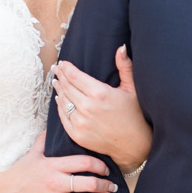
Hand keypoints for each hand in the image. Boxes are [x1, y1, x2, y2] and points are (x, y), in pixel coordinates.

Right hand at [0, 133, 115, 192]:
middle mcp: (55, 183)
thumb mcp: (32, 154)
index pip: (85, 162)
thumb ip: (44, 140)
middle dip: (106, 185)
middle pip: (90, 183)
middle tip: (113, 186)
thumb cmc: (17, 174)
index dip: (100, 166)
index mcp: (53, 166)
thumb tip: (52, 125)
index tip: (106, 170)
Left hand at [55, 48, 152, 172]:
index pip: (75, 76)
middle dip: (60, 76)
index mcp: (100, 93)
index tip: (62, 63)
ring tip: (56, 82)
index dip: (67, 68)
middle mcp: (87, 107)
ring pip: (63, 101)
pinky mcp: (77, 135)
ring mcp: (80, 122)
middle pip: (67, 87)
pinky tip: (59, 100)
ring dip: (58, 90)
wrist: (134, 146)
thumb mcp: (132, 89)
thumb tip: (121, 47)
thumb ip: (125, 66)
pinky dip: (59, 107)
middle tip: (56, 69)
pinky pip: (63, 117)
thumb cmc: (135, 115)